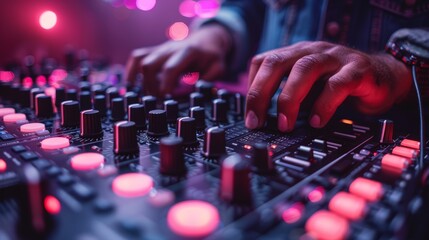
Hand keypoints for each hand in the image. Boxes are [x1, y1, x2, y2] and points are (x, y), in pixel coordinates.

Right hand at [125, 24, 231, 95]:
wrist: (206, 38)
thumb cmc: (212, 56)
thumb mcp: (218, 67)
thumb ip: (208, 80)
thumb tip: (195, 92)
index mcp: (188, 52)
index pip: (170, 68)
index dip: (165, 84)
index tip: (165, 98)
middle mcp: (170, 49)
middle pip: (149, 65)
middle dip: (150, 87)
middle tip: (159, 101)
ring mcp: (160, 49)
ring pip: (140, 61)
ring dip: (140, 81)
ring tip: (147, 96)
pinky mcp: (154, 51)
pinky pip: (136, 57)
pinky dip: (131, 72)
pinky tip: (133, 86)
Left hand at [245, 41, 411, 131]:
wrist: (384, 78)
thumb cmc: (340, 85)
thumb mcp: (308, 88)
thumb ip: (289, 96)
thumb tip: (262, 120)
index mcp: (297, 54)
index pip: (264, 61)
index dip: (252, 88)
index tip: (250, 116)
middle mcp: (313, 51)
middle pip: (278, 62)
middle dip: (261, 93)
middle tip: (257, 121)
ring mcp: (336, 58)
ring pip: (305, 69)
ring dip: (289, 98)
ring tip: (284, 124)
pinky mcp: (358, 70)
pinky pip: (338, 84)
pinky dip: (324, 104)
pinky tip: (317, 122)